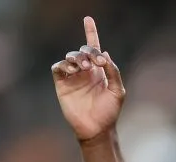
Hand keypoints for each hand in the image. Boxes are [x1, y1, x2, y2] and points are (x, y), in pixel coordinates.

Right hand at [51, 17, 125, 142]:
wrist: (97, 129)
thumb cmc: (109, 112)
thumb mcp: (117, 90)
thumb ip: (113, 71)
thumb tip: (104, 53)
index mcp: (99, 70)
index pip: (94, 48)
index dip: (91, 32)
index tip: (88, 19)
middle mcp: (85, 71)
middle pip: (82, 51)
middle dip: (89, 52)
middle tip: (95, 63)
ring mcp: (73, 77)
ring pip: (70, 57)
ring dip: (77, 58)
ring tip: (84, 67)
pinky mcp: (62, 85)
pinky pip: (58, 68)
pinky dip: (64, 65)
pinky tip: (73, 70)